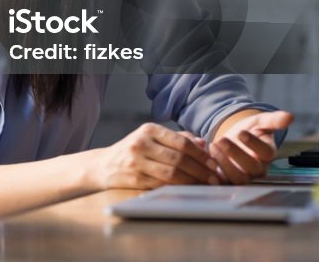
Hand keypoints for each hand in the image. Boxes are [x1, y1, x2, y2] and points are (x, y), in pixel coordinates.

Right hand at [89, 123, 219, 190]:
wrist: (103, 165)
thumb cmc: (134, 150)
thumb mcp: (152, 138)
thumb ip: (178, 138)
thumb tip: (204, 144)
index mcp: (149, 129)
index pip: (182, 142)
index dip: (201, 154)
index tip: (214, 163)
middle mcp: (141, 143)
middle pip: (179, 158)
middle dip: (201, 169)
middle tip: (215, 177)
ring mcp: (136, 161)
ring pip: (172, 173)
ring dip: (193, 180)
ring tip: (205, 184)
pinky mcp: (134, 179)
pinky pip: (162, 184)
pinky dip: (179, 188)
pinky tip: (189, 189)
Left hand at [209, 110, 293, 184]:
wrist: (232, 139)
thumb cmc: (249, 130)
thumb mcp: (259, 122)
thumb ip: (274, 120)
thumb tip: (290, 116)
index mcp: (267, 154)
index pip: (266, 153)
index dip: (254, 144)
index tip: (241, 132)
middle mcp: (258, 169)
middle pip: (251, 168)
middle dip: (236, 154)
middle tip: (222, 140)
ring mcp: (243, 176)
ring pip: (238, 178)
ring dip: (224, 163)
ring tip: (213, 145)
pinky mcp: (228, 180)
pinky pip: (223, 182)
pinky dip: (214, 173)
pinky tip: (207, 157)